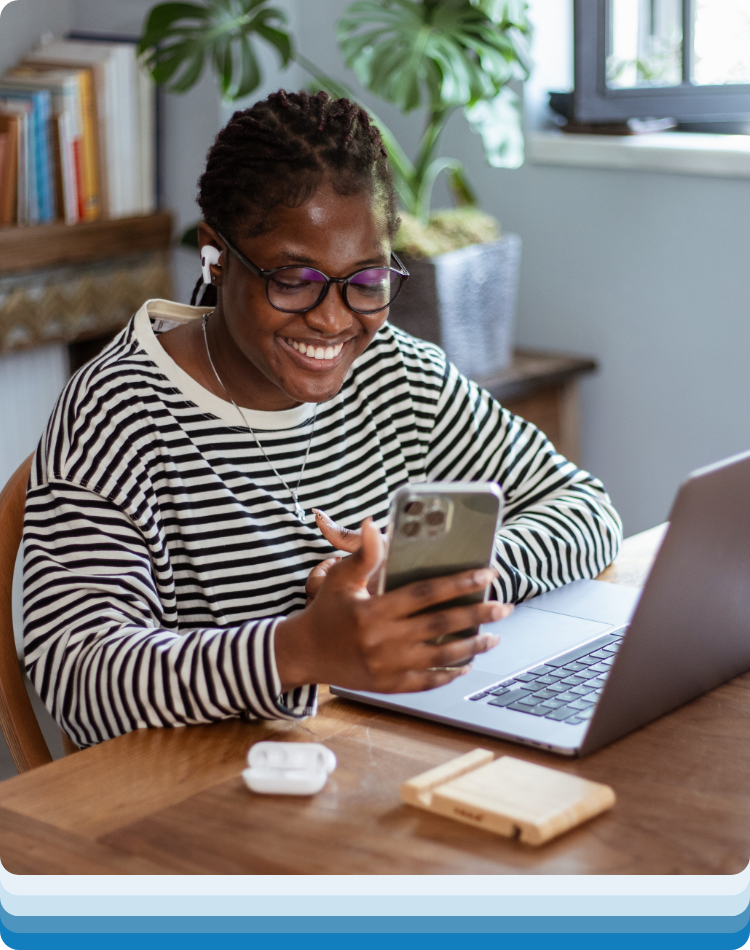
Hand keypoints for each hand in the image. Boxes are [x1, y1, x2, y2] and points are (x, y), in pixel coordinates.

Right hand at [276, 518, 511, 694]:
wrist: (304, 653)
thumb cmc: (326, 611)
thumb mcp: (340, 579)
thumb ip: (363, 555)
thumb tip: (371, 523)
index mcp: (375, 610)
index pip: (425, 593)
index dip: (459, 582)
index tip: (486, 573)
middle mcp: (384, 639)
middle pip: (441, 624)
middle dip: (477, 614)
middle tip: (503, 606)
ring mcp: (388, 665)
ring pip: (441, 656)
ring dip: (472, 646)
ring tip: (494, 636)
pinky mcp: (389, 685)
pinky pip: (427, 681)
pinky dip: (449, 674)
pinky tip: (466, 664)